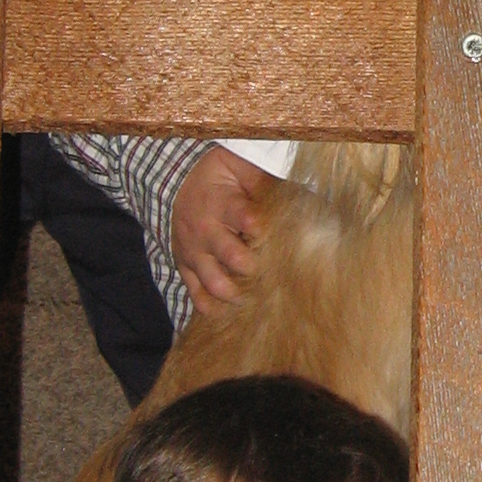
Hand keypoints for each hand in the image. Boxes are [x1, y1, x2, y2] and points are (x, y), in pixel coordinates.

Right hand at [172, 149, 274, 311]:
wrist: (176, 182)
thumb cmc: (220, 177)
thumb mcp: (240, 169)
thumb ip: (267, 182)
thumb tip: (306, 197)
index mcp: (221, 203)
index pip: (246, 219)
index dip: (266, 231)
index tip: (281, 238)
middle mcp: (205, 230)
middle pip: (232, 257)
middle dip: (256, 267)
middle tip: (274, 272)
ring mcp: (193, 252)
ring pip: (214, 283)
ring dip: (238, 294)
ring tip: (257, 297)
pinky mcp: (185, 267)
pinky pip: (197, 295)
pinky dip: (214, 308)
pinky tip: (233, 311)